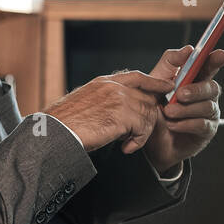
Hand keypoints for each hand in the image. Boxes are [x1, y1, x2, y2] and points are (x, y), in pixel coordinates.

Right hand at [45, 69, 175, 154]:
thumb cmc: (63, 123)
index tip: (167, 87)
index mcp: (104, 82)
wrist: (56, 131)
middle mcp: (113, 86)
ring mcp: (118, 99)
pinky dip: (138, 141)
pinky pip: (143, 127)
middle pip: (147, 97)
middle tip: (139, 134)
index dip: (155, 82)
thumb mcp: (84, 103)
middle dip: (148, 117)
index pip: (137, 76)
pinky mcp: (122, 115)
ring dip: (142, 132)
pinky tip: (127, 148)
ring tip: (129, 143)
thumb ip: (102, 100)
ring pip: (147, 113)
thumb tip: (115, 111)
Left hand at [142, 46, 223, 175]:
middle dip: (196, 89)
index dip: (215, 60)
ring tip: (168, 112)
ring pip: (206, 106)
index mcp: (195, 80)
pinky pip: (201, 124)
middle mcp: (206, 95)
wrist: (150, 142)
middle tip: (179, 94)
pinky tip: (172, 125)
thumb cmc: (154, 110)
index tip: (219, 55)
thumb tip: (188, 49)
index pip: (209, 67)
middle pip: (212, 86)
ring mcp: (209, 113)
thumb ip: (169, 64)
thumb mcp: (156, 84)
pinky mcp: (207, 131)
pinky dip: (185, 123)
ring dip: (186, 109)